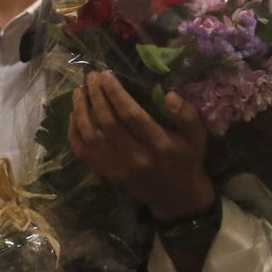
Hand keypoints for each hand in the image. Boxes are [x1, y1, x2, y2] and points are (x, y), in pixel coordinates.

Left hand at [68, 71, 213, 219]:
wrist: (176, 197)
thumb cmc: (187, 160)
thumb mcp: (196, 137)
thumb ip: (186, 115)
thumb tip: (169, 94)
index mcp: (160, 146)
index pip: (132, 115)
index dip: (116, 93)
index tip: (106, 74)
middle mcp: (136, 157)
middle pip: (109, 123)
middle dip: (97, 96)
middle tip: (90, 76)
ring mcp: (118, 167)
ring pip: (91, 136)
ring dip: (81, 111)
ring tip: (79, 90)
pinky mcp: (106, 173)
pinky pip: (83, 152)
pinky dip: (75, 131)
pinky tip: (74, 114)